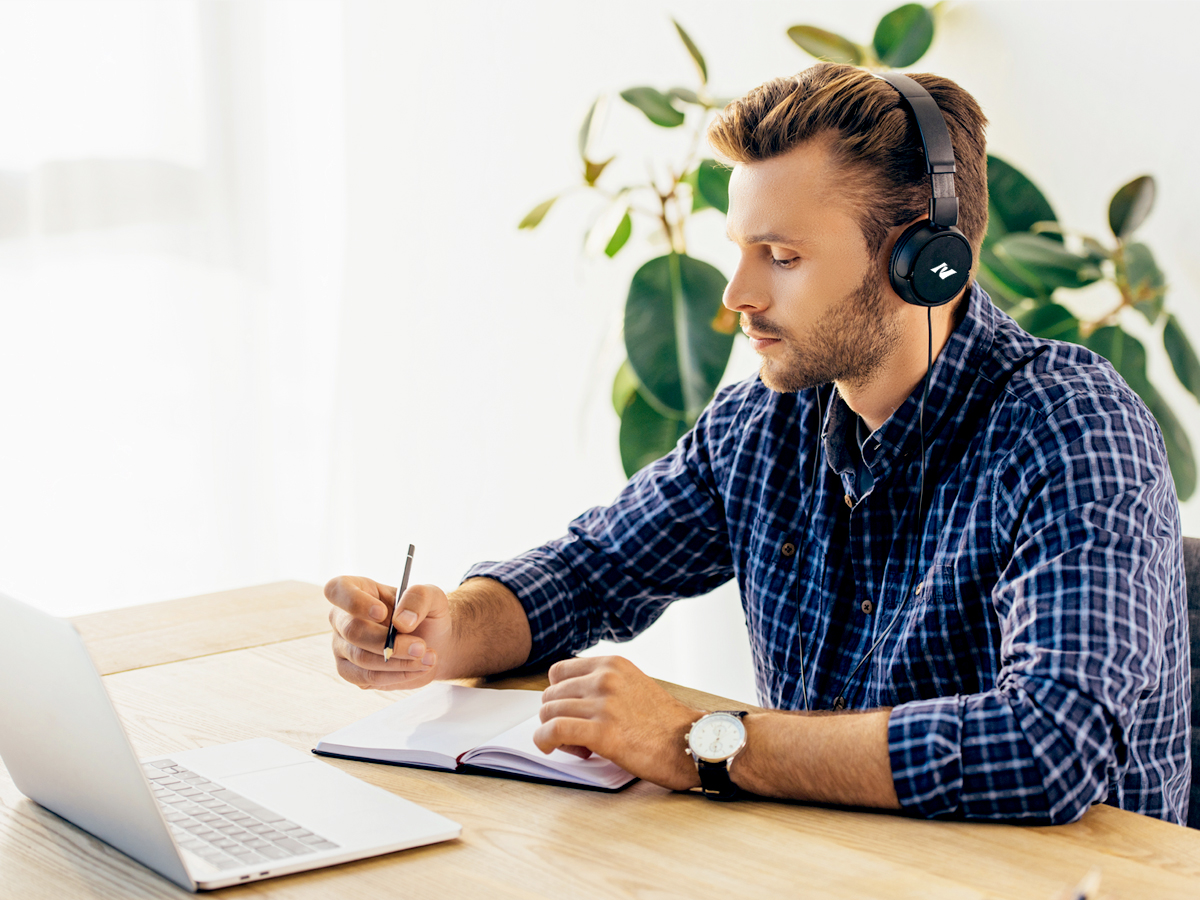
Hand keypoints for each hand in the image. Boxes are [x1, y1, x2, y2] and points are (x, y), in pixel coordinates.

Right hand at [325, 575, 453, 690]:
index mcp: (357, 589)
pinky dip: (396, 675)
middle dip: (389, 642)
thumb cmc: (425, 614)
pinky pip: (367, 677)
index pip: (337, 590)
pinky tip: (417, 668)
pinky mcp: (350, 672)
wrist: (433, 643)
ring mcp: (342, 646)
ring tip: (426, 657)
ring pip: (361, 658)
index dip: (355, 602)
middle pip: (352, 631)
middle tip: (420, 646)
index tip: (382, 612)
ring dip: (398, 661)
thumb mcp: (432, 596)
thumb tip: (401, 621)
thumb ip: (418, 598)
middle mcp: (342, 618)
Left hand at [533, 656, 704, 790]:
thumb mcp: (633, 686)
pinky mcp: (602, 732)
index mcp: (613, 664)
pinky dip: (544, 741)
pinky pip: (553, 730)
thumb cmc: (665, 724)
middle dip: (557, 717)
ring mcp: (603, 704)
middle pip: (550, 694)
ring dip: (554, 733)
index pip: (558, 672)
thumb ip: (603, 686)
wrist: (693, 744)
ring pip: (548, 712)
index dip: (559, 696)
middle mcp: (605, 678)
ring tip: (579, 745)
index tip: (572, 713)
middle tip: (577, 736)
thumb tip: (568, 701)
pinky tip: (554, 749)